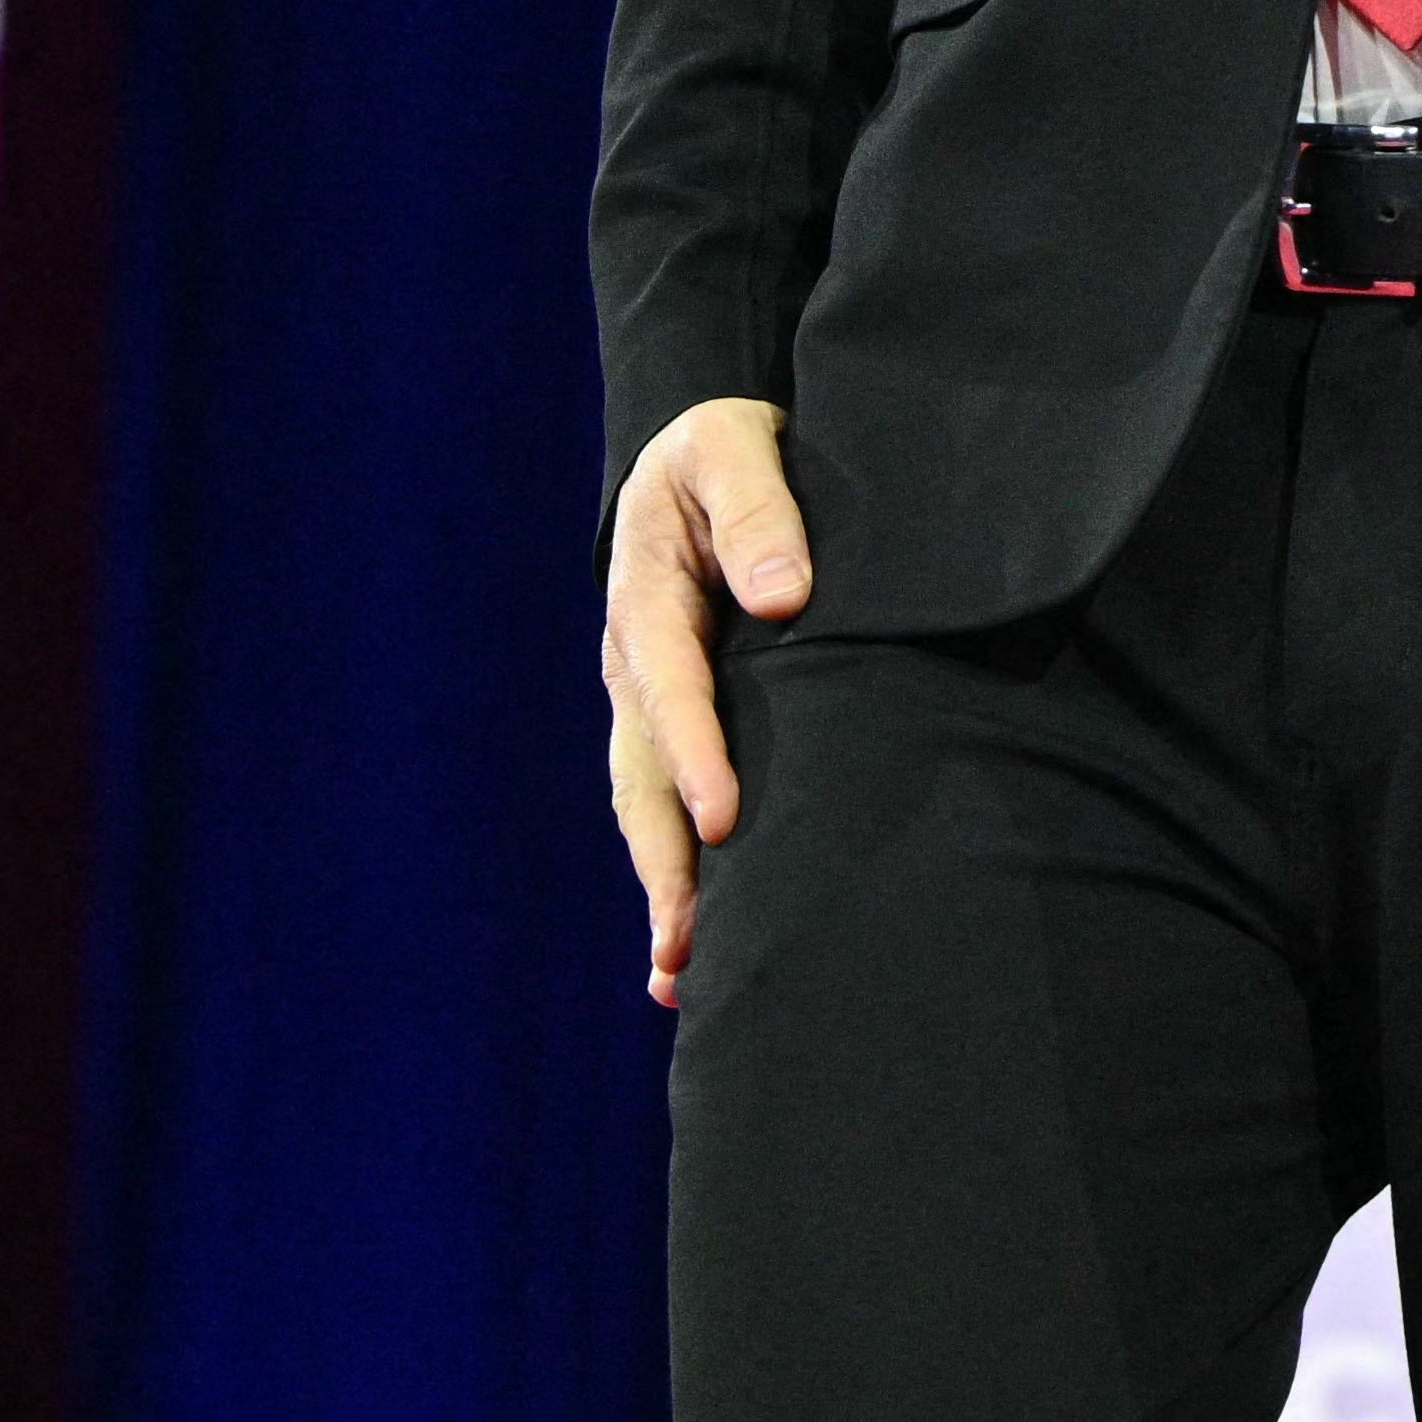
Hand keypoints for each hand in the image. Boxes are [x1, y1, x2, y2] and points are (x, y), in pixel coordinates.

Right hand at [602, 396, 809, 1005]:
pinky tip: (688, 953)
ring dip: (662, 887)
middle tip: (689, 941)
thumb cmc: (729, 447)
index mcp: (648, 596)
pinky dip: (672, 876)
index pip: (672, 685)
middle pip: (641, 773)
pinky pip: (662, 805)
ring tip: (680, 973)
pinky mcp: (670, 724)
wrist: (700, 454)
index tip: (722, 816)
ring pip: (644, 806)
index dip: (694, 753)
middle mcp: (635, 664)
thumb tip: (785, 596)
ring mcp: (645, 702)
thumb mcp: (737, 447)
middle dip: (664, 860)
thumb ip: (759, 510)